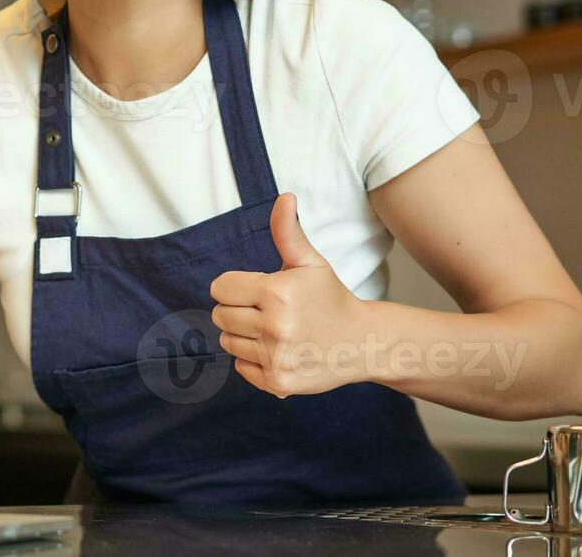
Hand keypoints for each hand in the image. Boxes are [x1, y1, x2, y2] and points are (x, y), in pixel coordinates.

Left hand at [208, 193, 368, 396]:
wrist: (361, 343)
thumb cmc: (330, 298)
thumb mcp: (311, 263)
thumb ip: (288, 232)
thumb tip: (284, 197)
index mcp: (277, 293)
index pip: (221, 288)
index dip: (234, 286)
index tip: (255, 289)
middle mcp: (274, 328)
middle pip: (220, 315)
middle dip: (236, 309)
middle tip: (264, 309)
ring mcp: (276, 358)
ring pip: (228, 341)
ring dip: (243, 334)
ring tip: (272, 330)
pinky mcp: (278, 383)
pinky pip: (241, 367)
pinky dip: (253, 359)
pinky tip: (278, 350)